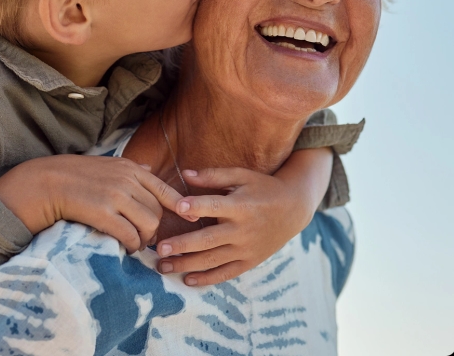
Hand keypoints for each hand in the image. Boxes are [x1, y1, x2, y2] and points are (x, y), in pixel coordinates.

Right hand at [0, 155, 187, 252]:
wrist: (47, 182)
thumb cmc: (77, 175)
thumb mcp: (107, 164)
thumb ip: (130, 169)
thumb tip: (149, 168)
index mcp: (130, 168)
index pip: (165, 189)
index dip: (180, 206)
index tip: (189, 219)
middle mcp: (127, 181)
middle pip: (158, 211)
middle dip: (155, 229)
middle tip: (145, 238)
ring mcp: (116, 196)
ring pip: (149, 225)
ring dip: (144, 239)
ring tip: (134, 243)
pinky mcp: (103, 213)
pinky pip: (130, 235)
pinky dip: (131, 245)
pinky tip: (124, 247)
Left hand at [156, 148, 331, 285]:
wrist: (294, 208)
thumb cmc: (262, 187)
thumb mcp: (242, 176)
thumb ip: (213, 176)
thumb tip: (185, 173)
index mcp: (240, 206)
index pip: (215, 206)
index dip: (196, 206)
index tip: (177, 207)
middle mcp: (243, 230)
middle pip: (209, 239)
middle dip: (183, 245)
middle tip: (159, 249)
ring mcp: (246, 248)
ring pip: (213, 260)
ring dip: (187, 265)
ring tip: (163, 266)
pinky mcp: (250, 261)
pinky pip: (226, 273)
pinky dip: (207, 279)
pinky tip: (187, 280)